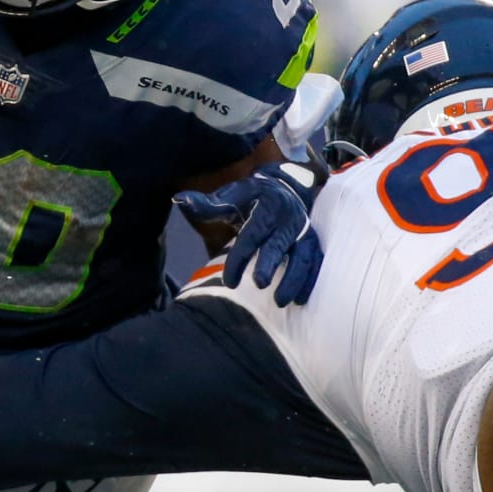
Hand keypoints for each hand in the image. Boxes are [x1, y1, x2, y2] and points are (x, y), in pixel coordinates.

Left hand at [174, 161, 322, 305]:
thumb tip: (177, 200)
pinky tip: (299, 300)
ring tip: (280, 302)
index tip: (229, 281)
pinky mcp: (313, 243)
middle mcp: (288, 219)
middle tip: (259, 284)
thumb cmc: (250, 198)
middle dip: (270, 264)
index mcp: (266, 207)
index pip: (251, 234)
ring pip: (302, 257)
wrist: (283, 190)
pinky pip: (314, 263)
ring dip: (293, 279)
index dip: (240, 258)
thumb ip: (206, 204)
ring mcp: (303, 232)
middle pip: (278, 244)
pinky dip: (309, 281)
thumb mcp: (229, 197)